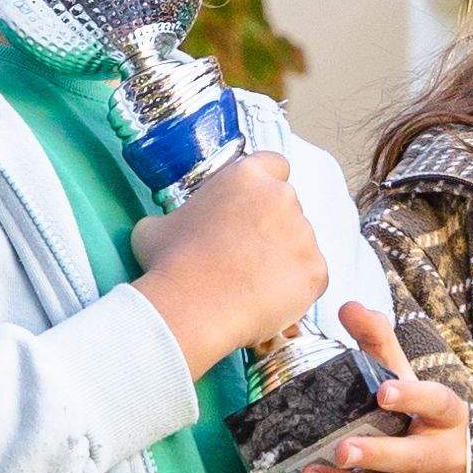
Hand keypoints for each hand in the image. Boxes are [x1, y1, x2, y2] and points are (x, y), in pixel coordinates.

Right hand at [132, 156, 330, 378]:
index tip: (253, 207)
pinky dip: (294, 290)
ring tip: (251, 285)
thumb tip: (172, 229)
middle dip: (272, 228)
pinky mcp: (316, 270)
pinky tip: (266, 301)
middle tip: (245, 256)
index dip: (265, 186)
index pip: (274, 165)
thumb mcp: (156, 227)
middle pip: (288, 208)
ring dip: (283, 259)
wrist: (192, 307)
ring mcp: (304, 234)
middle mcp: (282, 197)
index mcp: (246, 176)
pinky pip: (310, 278)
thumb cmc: (170, 263)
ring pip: (301, 244)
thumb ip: (178, 218)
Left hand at [285, 299, 469, 472]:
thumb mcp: (397, 378)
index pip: (438, 403)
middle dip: (377, 456)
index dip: (413, 398)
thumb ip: (376, 343)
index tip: (383, 392)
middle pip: (415, 459)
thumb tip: (349, 307)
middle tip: (339, 450)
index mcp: (448, 416)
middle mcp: (449, 456)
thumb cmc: (408, 418)